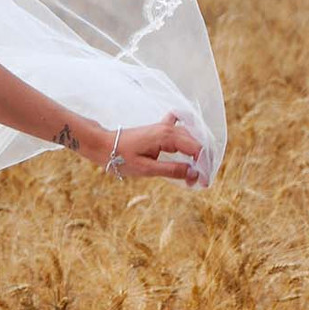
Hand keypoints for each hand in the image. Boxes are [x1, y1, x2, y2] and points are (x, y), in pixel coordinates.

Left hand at [82, 110, 208, 185]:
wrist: (104, 145)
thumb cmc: (121, 158)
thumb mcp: (147, 169)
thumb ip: (172, 170)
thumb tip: (195, 174)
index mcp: (167, 136)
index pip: (197, 150)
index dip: (204, 167)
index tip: (204, 183)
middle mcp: (169, 128)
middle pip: (197, 143)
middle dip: (203, 162)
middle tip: (201, 181)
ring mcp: (165, 126)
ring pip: (191, 137)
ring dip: (197, 153)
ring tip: (196, 172)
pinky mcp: (160, 128)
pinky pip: (181, 126)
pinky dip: (189, 135)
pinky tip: (191, 144)